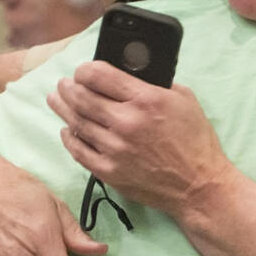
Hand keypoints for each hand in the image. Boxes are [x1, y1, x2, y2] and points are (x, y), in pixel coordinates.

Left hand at [48, 61, 231, 217]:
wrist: (198, 186)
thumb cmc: (196, 142)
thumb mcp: (184, 100)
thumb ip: (157, 83)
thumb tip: (132, 74)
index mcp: (146, 100)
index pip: (99, 75)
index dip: (85, 69)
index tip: (83, 70)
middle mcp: (126, 122)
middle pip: (81, 97)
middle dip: (69, 87)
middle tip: (65, 84)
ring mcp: (114, 149)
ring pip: (77, 123)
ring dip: (63, 109)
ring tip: (56, 100)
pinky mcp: (109, 171)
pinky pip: (79, 151)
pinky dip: (69, 138)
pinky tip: (67, 130)